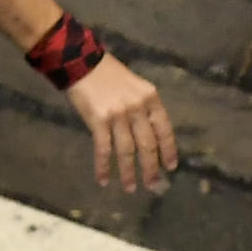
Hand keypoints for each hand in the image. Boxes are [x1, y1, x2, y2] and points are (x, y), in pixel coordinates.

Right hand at [66, 56, 177, 191]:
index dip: (169, 150)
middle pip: (148, 144)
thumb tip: (150, 138)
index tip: (170, 167)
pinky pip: (104, 149)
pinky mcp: (99, 120)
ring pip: (127, 151)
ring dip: (129, 173)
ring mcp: (118, 114)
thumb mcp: (135, 87)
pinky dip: (104, 167)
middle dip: (151, 168)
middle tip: (153, 185)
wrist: (81, 61)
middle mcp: (137, 107)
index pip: (164, 129)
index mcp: (150, 98)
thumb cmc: (109, 75)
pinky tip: (104, 180)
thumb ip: (144, 109)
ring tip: (130, 189)